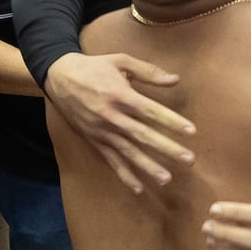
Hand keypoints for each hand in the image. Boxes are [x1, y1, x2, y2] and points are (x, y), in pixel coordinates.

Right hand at [43, 51, 193, 193]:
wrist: (59, 78)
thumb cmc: (94, 67)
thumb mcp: (121, 61)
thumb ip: (148, 72)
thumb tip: (175, 79)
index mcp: (120, 95)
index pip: (150, 111)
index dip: (171, 121)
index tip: (191, 131)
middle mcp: (111, 116)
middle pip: (143, 135)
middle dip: (167, 148)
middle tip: (188, 160)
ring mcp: (102, 131)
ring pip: (128, 152)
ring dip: (148, 166)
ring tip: (167, 179)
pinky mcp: (95, 140)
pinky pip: (111, 160)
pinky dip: (124, 175)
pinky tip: (138, 188)